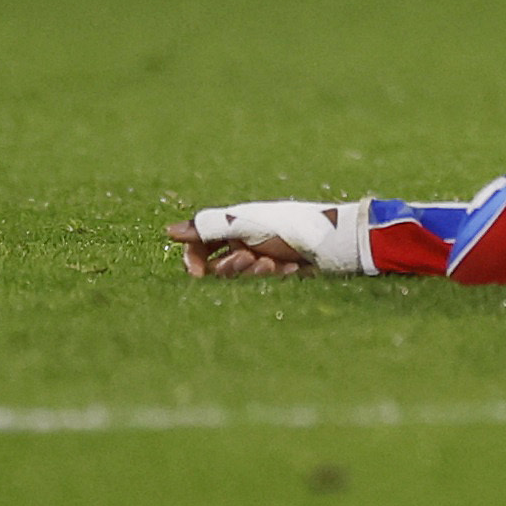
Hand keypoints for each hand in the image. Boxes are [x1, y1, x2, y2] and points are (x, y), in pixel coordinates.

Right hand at [166, 219, 312, 278]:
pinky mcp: (280, 271)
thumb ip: (210, 227)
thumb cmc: (292, 227)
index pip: (200, 245)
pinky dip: (276, 276)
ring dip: (253, 272)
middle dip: (231, 267)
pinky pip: (265, 282)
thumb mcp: (248, 225)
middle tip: (249, 259)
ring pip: (241, 276)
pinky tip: (292, 268)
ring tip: (273, 264)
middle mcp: (247, 239)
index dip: (195, 259)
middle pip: (219, 264)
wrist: (336, 240)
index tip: (199, 274)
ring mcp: (264, 255)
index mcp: (237, 223)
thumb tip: (169, 231)